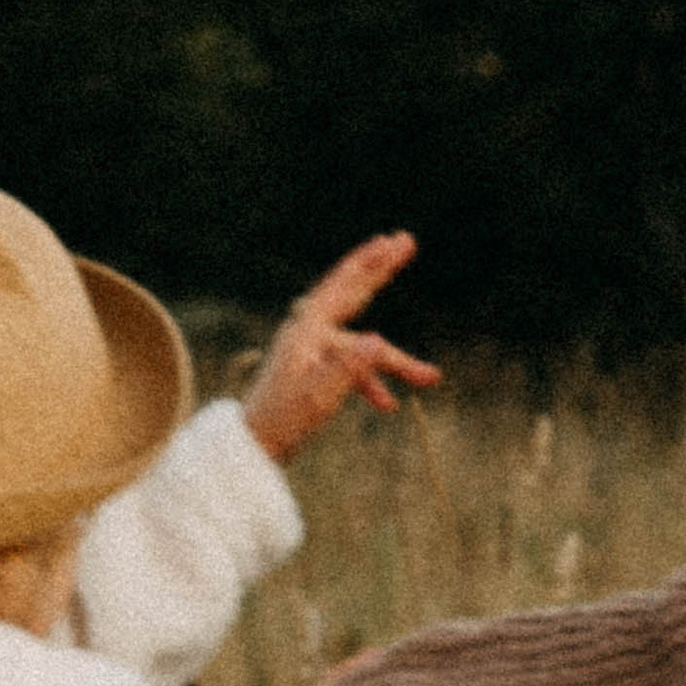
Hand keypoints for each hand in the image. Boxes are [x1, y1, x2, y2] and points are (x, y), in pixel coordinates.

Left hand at [242, 232, 440, 464]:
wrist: (255, 444)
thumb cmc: (282, 419)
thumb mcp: (317, 395)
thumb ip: (348, 369)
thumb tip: (378, 343)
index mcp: (308, 329)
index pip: (346, 286)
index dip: (373, 263)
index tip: (395, 242)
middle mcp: (310, 331)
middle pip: (352, 294)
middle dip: (380, 271)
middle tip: (406, 241)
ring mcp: (313, 349)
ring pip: (362, 344)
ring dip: (395, 361)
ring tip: (430, 377)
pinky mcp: (315, 369)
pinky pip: (353, 368)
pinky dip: (371, 383)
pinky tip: (390, 404)